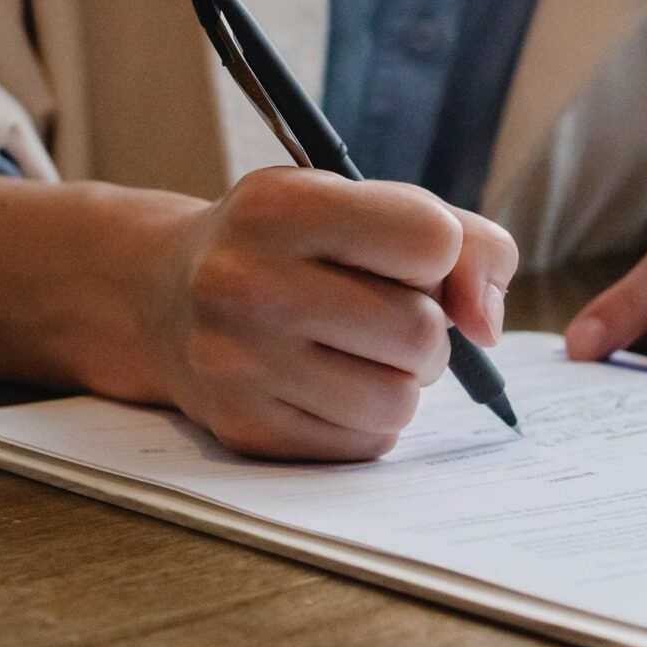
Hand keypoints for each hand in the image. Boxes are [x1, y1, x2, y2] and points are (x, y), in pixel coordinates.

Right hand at [0, 168, 515, 462]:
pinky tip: (329, 384)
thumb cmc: (286, 245)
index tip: (407, 259)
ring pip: (399, 399)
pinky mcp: (243, 428)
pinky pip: (365, 442)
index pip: (431, 240)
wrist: (158, 295)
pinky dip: (368, 418)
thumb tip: (488, 325)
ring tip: (359, 352)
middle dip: (425, 328)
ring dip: (401, 381)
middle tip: (383, 314)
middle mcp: (246, 282)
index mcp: (281, 206)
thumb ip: (459, 239)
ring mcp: (238, 363)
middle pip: (420, 331)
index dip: (440, 254)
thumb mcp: (356, 203)